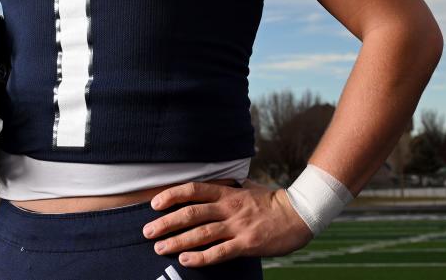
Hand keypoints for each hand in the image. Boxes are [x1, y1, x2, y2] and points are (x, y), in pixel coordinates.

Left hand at [142, 179, 312, 266]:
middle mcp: (229, 207)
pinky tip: (186, 260)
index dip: (171, 196)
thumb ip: (227, 187)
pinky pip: (220, 252)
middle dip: (166, 223)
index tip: (154, 204)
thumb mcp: (246, 187)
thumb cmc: (270, 201)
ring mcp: (237, 226)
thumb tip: (210, 184)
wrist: (299, 214)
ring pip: (201, 233)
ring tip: (159, 248)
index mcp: (227, 192)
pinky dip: (201, 257)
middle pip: (191, 213)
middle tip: (147, 231)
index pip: (193, 190)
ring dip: (177, 241)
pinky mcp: (247, 243)